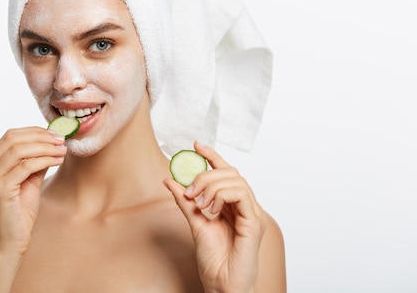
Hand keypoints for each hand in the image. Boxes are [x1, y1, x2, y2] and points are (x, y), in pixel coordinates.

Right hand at [0, 127, 66, 255]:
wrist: (10, 244)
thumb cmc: (19, 215)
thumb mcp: (27, 182)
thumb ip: (34, 162)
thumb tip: (51, 141)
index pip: (8, 137)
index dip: (33, 132)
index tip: (54, 134)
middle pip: (12, 139)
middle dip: (40, 136)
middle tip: (60, 139)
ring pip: (19, 150)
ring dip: (44, 146)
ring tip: (62, 149)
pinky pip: (25, 166)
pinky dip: (44, 159)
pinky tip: (58, 160)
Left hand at [163, 141, 265, 292]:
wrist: (221, 284)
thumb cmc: (213, 260)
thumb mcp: (194, 223)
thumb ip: (184, 201)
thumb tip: (170, 180)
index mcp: (231, 205)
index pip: (225, 172)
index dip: (212, 156)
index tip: (196, 146)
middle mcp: (244, 207)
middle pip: (230, 172)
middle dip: (206, 174)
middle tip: (190, 190)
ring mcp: (251, 214)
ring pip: (236, 180)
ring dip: (212, 186)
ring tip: (199, 203)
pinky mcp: (254, 222)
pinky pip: (242, 195)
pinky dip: (223, 196)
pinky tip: (212, 209)